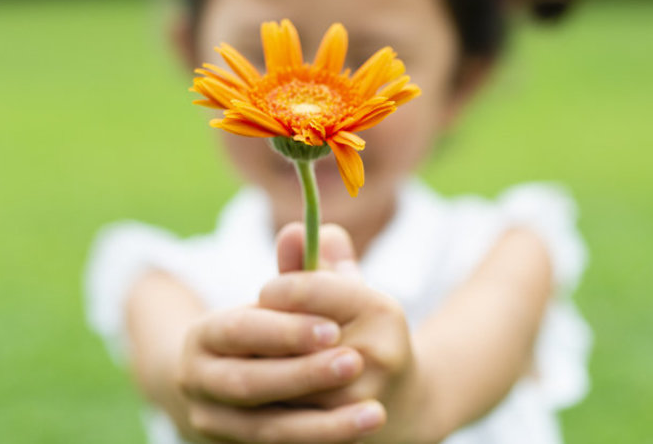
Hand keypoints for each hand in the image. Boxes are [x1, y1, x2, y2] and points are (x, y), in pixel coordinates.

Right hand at [172, 270, 387, 440]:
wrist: (255, 392)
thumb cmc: (281, 334)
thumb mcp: (291, 301)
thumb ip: (302, 270)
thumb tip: (310, 231)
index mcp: (204, 337)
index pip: (238, 330)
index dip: (283, 330)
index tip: (332, 327)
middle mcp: (198, 384)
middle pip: (246, 383)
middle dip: (302, 374)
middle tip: (354, 363)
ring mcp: (215, 426)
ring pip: (265, 430)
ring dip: (321, 425)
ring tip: (374, 412)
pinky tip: (360, 434)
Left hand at [261, 224, 423, 442]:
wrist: (404, 407)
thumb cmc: (362, 335)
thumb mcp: (346, 293)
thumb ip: (313, 261)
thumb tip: (290, 231)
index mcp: (380, 311)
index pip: (306, 289)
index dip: (276, 290)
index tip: (267, 293)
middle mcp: (377, 356)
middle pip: (291, 337)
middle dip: (266, 334)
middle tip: (252, 333)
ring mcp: (360, 402)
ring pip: (283, 382)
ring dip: (258, 371)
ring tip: (248, 362)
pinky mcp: (343, 435)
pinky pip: (285, 417)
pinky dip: (266, 405)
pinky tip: (259, 396)